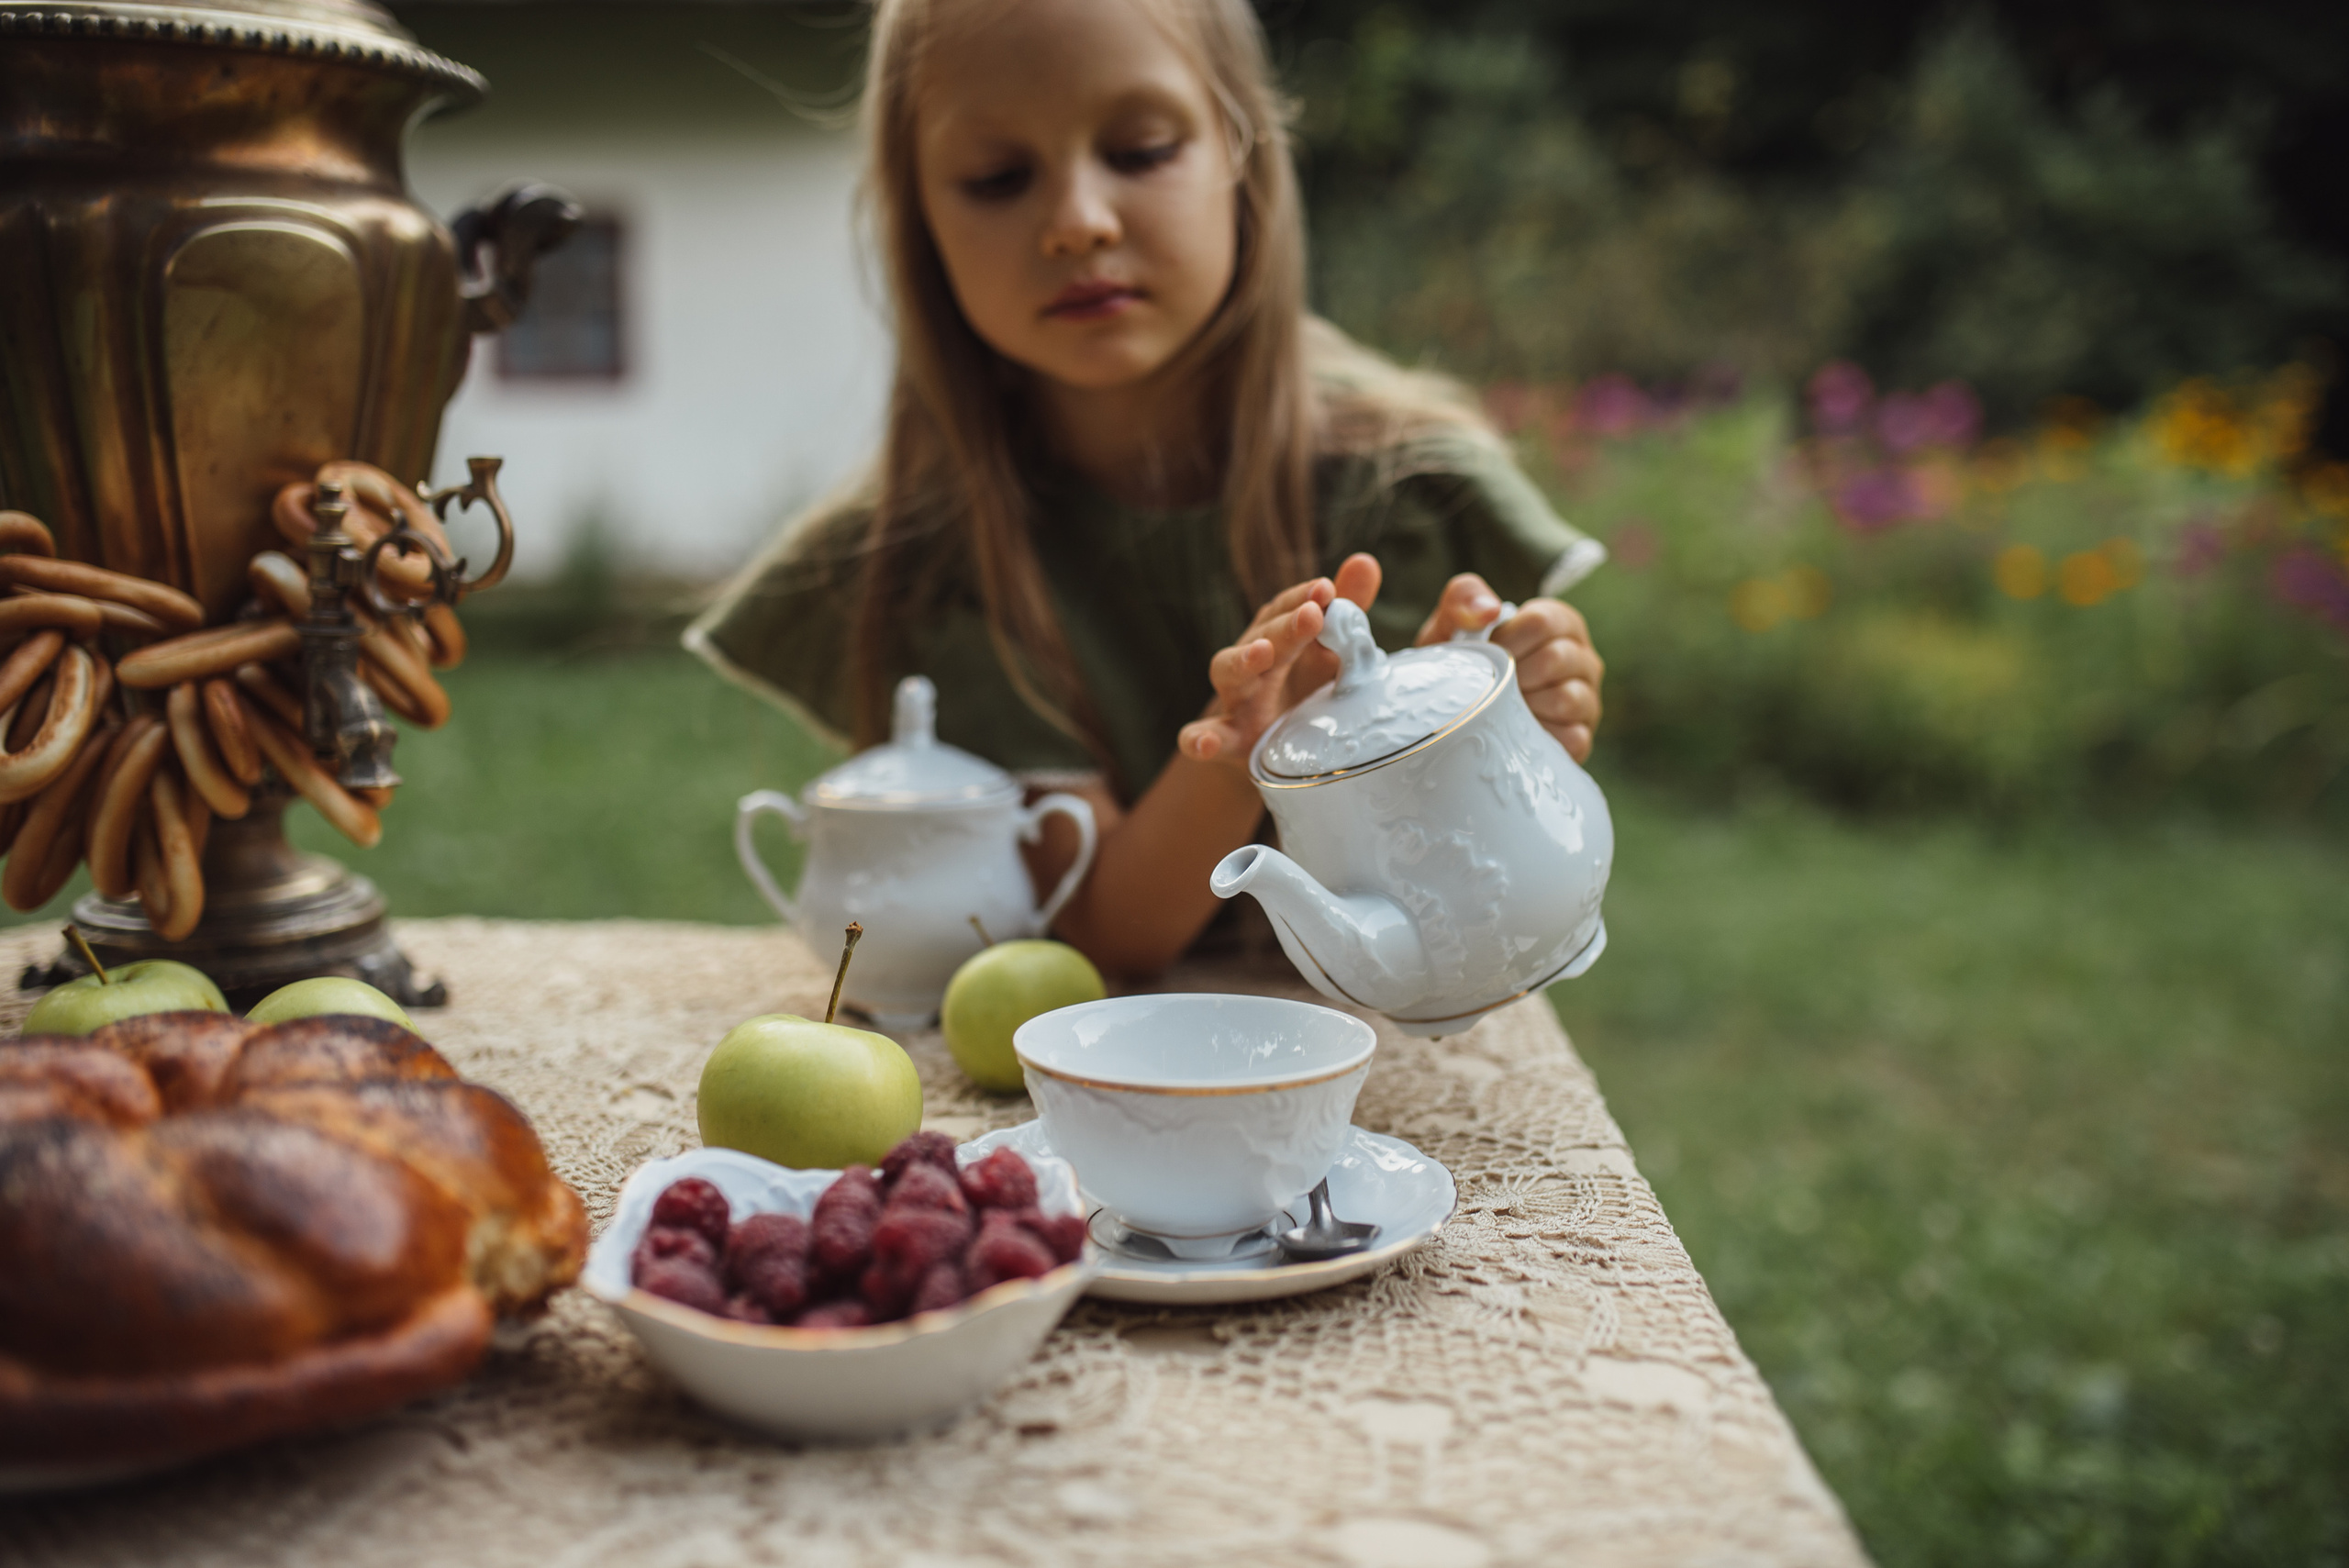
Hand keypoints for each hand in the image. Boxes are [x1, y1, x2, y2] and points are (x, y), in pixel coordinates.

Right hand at [1180, 554, 1381, 767]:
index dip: (1301, 598)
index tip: (1326, 588)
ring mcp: (1236, 700)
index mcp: (1276, 639)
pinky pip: (1205, 737)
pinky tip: (1202, 743)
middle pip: (1261, 637)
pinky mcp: (1227, 740)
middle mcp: (1252, 663)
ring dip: (1241, 661)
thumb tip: (1365, 561)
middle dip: (1284, 626)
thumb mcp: (1328, 655)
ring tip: (1261, 653)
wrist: (1269, 745)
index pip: (1284, 610)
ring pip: (1228, 673)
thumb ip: (1347, 614)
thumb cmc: (1301, 690)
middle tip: (1311, 615)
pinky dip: (1199, 739)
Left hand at [1414, 574, 1603, 760]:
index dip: (1505, 640)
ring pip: (1566, 699)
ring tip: (1501, 709)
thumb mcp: (1451, 626)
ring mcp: (1587, 699)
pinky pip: (1571, 738)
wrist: (1457, 716)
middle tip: (1491, 686)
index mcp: (1561, 623)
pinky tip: (1515, 735)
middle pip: (1555, 658)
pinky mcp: (1580, 737)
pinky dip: (1537, 738)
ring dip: (1523, 707)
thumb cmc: (1463, 664)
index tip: (1486, 654)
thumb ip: (1463, 598)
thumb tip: (1488, 610)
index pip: (1543, 621)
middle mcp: (1583, 659)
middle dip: (1511, 675)